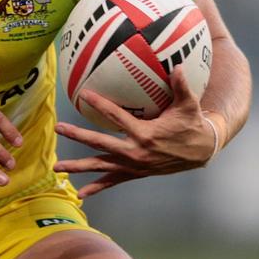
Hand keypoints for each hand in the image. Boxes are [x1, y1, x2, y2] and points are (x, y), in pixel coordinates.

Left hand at [53, 68, 219, 197]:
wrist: (201, 151)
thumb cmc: (192, 123)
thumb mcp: (189, 104)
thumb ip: (181, 85)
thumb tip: (176, 65)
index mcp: (145, 134)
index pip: (116, 117)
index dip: (100, 104)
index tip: (84, 94)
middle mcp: (135, 152)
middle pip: (100, 143)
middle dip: (77, 135)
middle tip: (59, 128)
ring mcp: (133, 166)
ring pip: (101, 166)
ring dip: (78, 167)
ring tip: (57, 167)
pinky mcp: (135, 173)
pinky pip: (112, 181)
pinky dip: (96, 187)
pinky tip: (79, 193)